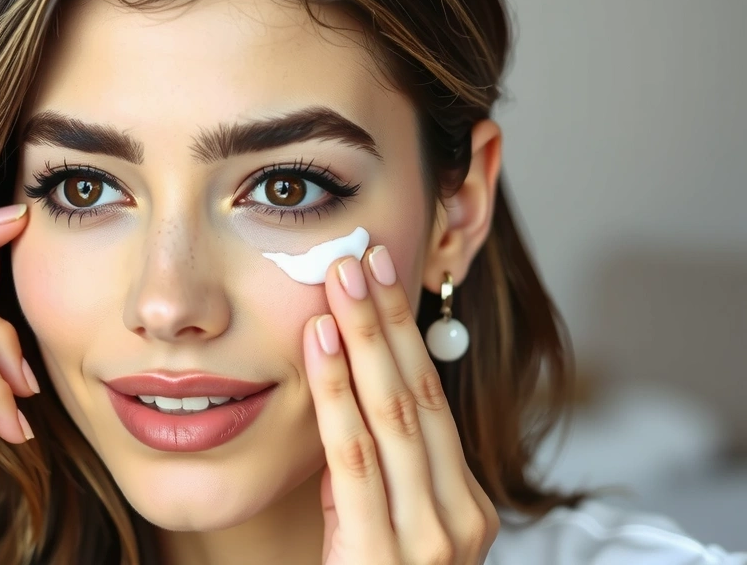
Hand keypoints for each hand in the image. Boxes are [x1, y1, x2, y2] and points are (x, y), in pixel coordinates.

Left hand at [303, 245, 498, 564]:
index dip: (403, 333)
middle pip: (420, 393)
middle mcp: (461, 518)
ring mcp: (431, 540)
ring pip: (395, 413)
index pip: (432, 400)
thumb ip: (375, 470)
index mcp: (466, 504)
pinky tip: (321, 341)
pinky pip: (355, 457)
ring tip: (342, 277)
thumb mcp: (381, 527)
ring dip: (366, 336)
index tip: (379, 275)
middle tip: (361, 253)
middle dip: (388, 318)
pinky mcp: (384, 557)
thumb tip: (351, 395)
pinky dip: (338, 392)